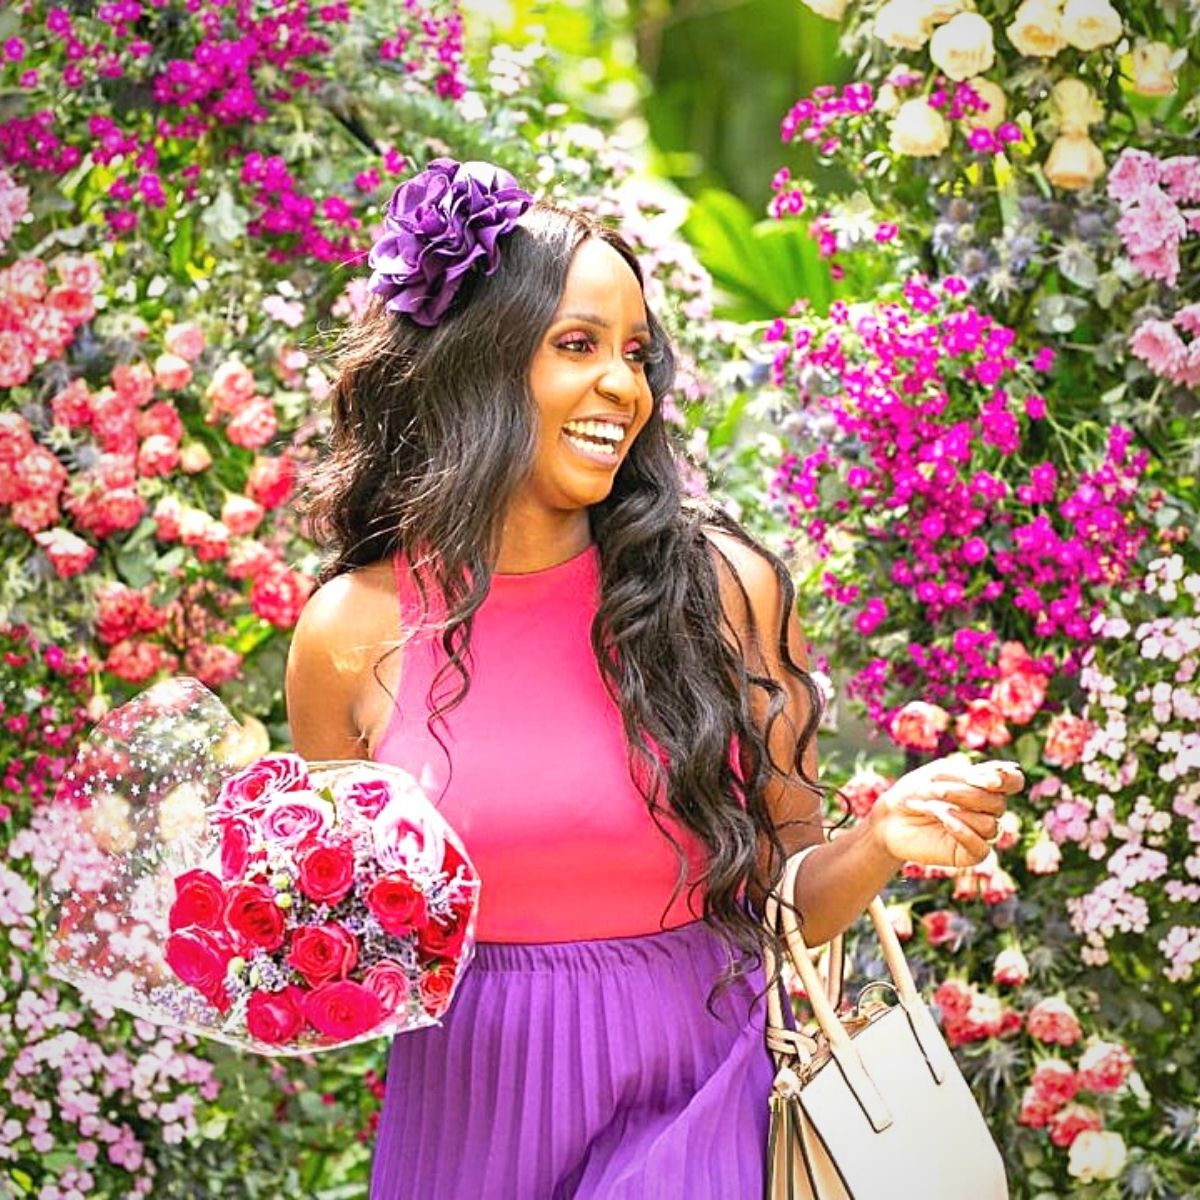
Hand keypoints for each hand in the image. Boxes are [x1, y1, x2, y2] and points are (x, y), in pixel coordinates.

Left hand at [864, 753, 1024, 868]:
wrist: (889, 817)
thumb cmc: (913, 792)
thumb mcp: (940, 774)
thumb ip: (971, 775)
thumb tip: (1001, 776)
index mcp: (982, 785)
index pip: (1013, 781)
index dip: (1008, 779)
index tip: (987, 777)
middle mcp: (986, 809)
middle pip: (998, 803)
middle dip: (967, 794)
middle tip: (937, 790)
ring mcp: (980, 832)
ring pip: (991, 824)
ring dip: (959, 812)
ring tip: (931, 807)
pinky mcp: (970, 853)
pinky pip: (982, 846)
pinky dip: (962, 832)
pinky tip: (943, 822)